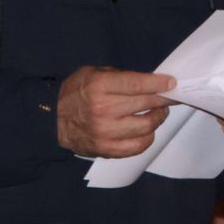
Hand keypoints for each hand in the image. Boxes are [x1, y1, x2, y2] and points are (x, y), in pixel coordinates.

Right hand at [57, 67, 174, 157]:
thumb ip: (119, 78)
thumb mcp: (93, 73)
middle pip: (146, 104)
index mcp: (99, 86)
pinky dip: (147, 138)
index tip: (171, 83)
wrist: (51, 119)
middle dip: (163, 100)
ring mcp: (105, 132)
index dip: (158, 84)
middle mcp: (103, 109)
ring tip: (158, 113)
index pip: (137, 84)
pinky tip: (146, 130)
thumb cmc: (75, 93)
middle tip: (169, 98)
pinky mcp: (106, 149)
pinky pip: (137, 146)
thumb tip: (148, 83)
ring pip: (146, 126)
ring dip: (157, 118)